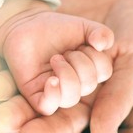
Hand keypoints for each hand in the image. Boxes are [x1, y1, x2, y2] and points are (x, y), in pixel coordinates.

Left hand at [0, 0, 113, 115]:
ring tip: (56, 59)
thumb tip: (103, 44)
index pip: (104, 73)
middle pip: (88, 85)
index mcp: (91, 70)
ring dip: (66, 74)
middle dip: (80, 63)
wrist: (28, 25)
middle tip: (66, 52)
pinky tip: (52, 79)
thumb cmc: (56, 28)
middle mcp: (76, 84)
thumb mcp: (84, 27)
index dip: (98, 58)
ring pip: (71, 98)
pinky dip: (53, 94)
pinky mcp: (36, 95)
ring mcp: (56, 91)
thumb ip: (100, 33)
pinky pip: (48, 107)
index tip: (85, 44)